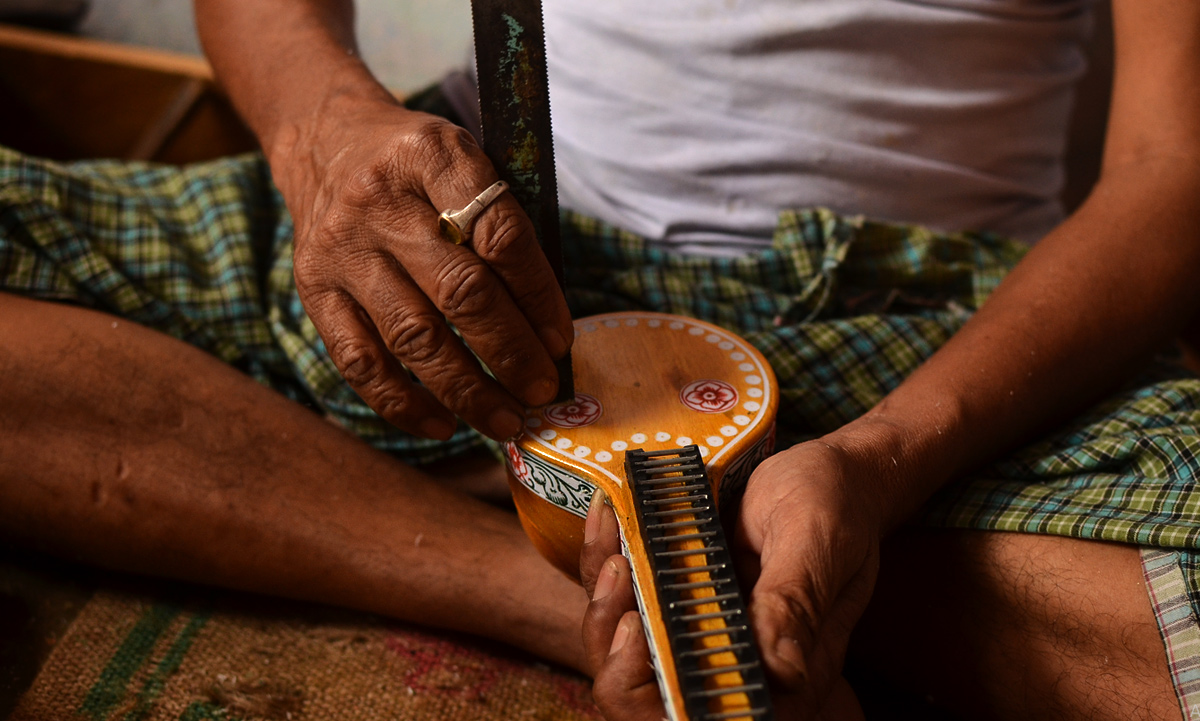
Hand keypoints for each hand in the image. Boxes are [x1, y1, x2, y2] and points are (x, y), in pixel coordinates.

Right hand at [270, 97, 572, 440]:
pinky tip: (442, 424)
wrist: (325, 139)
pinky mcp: (313, 289)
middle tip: (542, 390)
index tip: (561, 339)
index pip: (500, 235)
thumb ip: (502, 224)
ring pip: (413, 337)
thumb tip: (548, 324)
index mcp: (434, 156)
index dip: (539, 296)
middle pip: (460, 292)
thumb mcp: (466, 159)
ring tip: (505, 420)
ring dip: (466, 390)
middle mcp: (381, 202)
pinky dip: (403, 403)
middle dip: (511, 352)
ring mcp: (342, 249)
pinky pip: (359, 361)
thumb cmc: (417, 163)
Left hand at [579, 439, 883, 719]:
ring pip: (626, 645)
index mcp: (784, 672)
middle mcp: (737, 661)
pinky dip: (607, 559)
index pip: (709, 716)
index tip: (637, 629)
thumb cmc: (835, 504)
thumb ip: (794, 601)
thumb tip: (781, 670)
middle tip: (619, 571)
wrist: (832, 472)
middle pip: (650, 693)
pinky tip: (609, 515)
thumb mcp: (815, 541)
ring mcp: (704, 629)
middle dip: (613, 643)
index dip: (659, 691)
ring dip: (604, 595)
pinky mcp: (684, 595)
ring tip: (613, 537)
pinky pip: (629, 596)